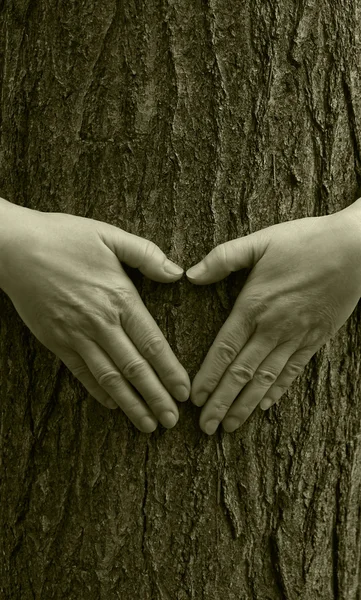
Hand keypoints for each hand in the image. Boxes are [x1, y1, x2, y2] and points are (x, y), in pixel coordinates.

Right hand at [1, 204, 189, 431]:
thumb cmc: (64, 237)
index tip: (184, 392)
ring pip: (109, 377)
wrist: (14, 248)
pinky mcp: (55, 341)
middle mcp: (100, 322)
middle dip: (155, 397)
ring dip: (130, 404)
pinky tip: (112, 405)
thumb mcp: (109, 235)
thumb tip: (177, 273)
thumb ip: (146, 254)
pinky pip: (80, 372)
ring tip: (147, 424)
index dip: (170, 370)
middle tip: (171, 421)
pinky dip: (98, 391)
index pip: (152, 343)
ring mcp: (76, 335)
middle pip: (134, 368)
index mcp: (119, 297)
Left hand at [186, 207, 360, 434]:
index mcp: (254, 305)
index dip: (208, 376)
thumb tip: (190, 274)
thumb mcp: (260, 241)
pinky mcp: (316, 338)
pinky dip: (277, 391)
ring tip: (229, 426)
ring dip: (245, 404)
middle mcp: (273, 327)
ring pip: (266, 379)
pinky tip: (265, 406)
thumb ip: (223, 258)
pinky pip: (293, 371)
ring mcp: (296, 336)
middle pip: (242, 372)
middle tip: (206, 427)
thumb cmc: (305, 241)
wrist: (354, 248)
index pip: (225, 349)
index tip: (195, 399)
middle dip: (221, 402)